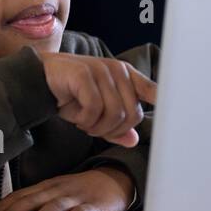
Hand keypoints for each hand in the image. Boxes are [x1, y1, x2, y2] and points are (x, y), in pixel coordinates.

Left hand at [0, 166, 133, 210]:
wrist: (115, 180)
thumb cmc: (80, 191)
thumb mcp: (56, 193)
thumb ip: (36, 206)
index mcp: (45, 187)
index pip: (17, 196)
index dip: (0, 209)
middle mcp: (56, 190)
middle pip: (29, 201)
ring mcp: (74, 197)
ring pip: (52, 207)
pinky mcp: (92, 207)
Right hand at [40, 54, 155, 147]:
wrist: (37, 80)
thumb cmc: (70, 95)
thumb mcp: (96, 114)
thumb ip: (115, 126)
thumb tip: (133, 140)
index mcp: (126, 75)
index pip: (152, 89)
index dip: (163, 103)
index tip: (173, 118)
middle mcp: (117, 70)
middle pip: (132, 113)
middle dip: (113, 129)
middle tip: (94, 129)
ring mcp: (101, 71)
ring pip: (114, 114)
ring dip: (97, 127)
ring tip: (84, 123)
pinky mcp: (84, 75)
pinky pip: (95, 109)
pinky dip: (85, 121)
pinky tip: (76, 117)